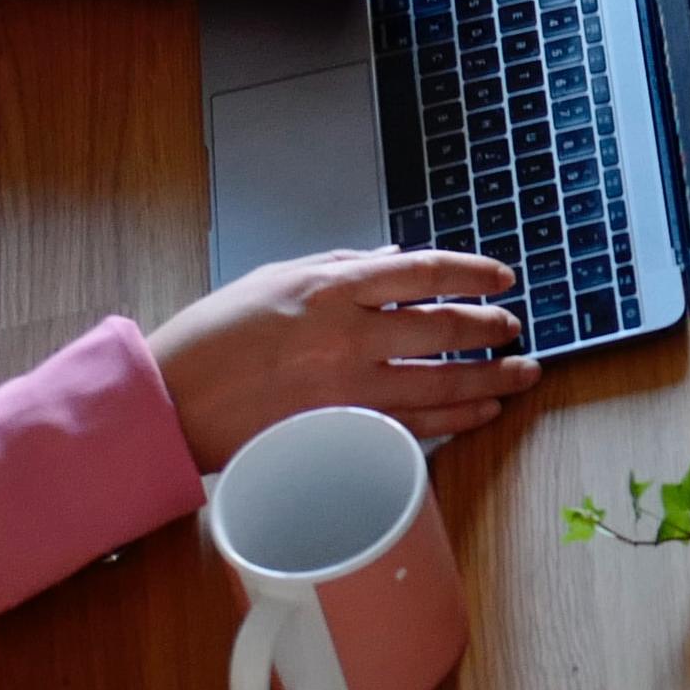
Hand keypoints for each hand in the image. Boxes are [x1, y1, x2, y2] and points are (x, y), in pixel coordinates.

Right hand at [151, 249, 538, 459]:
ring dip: (490, 377)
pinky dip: (455, 418)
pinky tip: (480, 411)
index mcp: (331, 289)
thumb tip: (394, 258)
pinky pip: (414, 425)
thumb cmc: (213, 337)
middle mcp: (347, 336)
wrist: (169, 402)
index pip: (423, 272)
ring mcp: (347, 388)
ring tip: (521, 374)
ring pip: (440, 381)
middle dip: (489, 328)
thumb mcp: (273, 279)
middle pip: (443, 327)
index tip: (502, 279)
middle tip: (514, 328)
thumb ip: (339, 265)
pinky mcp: (342, 432)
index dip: (472, 273)